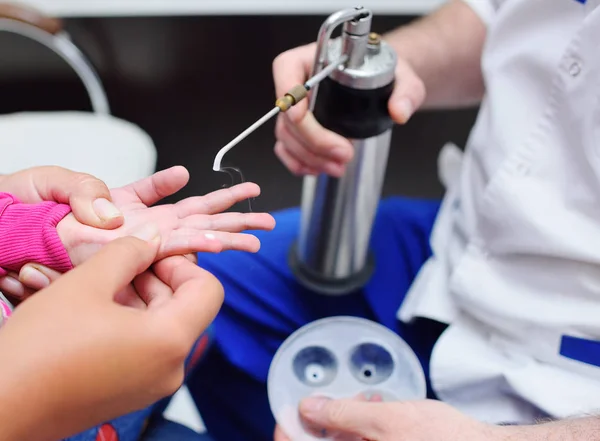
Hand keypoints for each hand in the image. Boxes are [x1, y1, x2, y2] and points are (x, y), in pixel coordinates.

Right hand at [0, 232, 223, 440]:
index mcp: (170, 341)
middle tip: (122, 260)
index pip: (208, 289)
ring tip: (101, 281)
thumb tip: (154, 237)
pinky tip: (95, 307)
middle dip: (156, 278)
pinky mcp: (131, 391)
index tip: (151, 254)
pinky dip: (129, 321)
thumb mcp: (87, 283)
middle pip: (184, 307)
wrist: (1, 407)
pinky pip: (144, 346)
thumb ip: (129, 252)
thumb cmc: (39, 348)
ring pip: (161, 325)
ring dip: (138, 297)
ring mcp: (151, 384)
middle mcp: (170, 368)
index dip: (182, 264)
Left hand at [4, 166, 273, 298]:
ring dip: (228, 235)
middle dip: (234, 216)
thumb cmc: (19, 211)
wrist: (2, 239)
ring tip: (258, 236)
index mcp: (125, 204)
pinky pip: (170, 253)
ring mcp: (139, 242)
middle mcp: (139, 227)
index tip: (221, 186)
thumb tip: (127, 207)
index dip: (194, 189)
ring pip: (195, 237)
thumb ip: (89, 187)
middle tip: (265, 217)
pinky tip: (216, 245)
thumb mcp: (53, 182)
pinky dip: (196, 248)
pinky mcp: (129, 257)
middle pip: (197, 218)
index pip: (167, 194)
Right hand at [272, 42, 425, 176]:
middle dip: (313, 140)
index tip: (301, 117)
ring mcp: (300, 107)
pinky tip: (318, 169)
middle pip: (289, 113)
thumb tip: (400, 111)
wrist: (384, 85)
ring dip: (310, 156)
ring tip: (339, 166)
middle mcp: (303, 81)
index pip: (287, 68)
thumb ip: (406, 92)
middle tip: (344, 153)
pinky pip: (288, 147)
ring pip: (287, 134)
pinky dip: (299, 162)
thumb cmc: (384, 73)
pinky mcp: (302, 128)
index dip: (289, 94)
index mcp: (317, 58)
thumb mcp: (404, 78)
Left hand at [274, 397, 500, 440]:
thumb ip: (344, 415)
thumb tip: (309, 408)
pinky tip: (376, 414)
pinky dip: (363, 434)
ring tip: (365, 403)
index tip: (288, 414)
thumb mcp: (389, 420)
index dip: (290, 432)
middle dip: (325, 425)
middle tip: (335, 402)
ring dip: (346, 427)